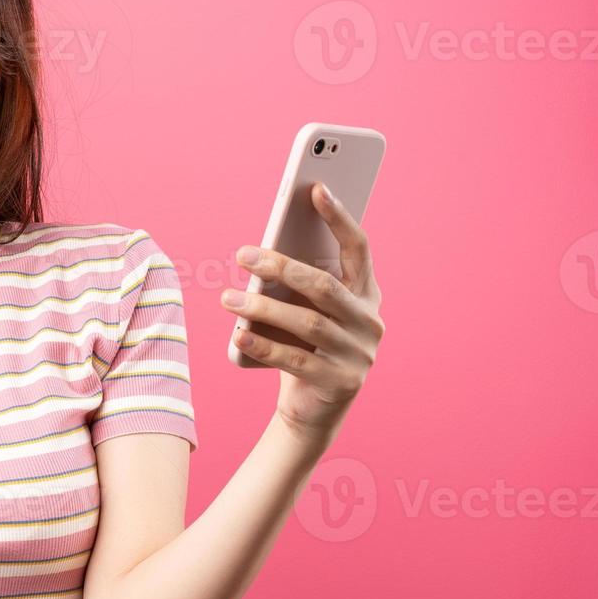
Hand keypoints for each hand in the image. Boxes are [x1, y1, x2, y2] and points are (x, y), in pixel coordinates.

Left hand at [221, 182, 384, 443]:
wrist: (313, 410)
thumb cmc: (304, 345)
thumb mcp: (306, 310)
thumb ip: (298, 283)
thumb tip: (263, 248)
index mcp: (367, 295)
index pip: (358, 249)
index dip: (339, 218)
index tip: (316, 189)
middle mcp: (370, 322)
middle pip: (324, 285)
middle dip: (281, 266)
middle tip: (241, 254)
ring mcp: (359, 354)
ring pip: (308, 323)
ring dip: (263, 308)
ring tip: (227, 298)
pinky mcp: (340, 383)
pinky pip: (295, 360)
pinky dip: (264, 346)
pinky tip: (238, 335)